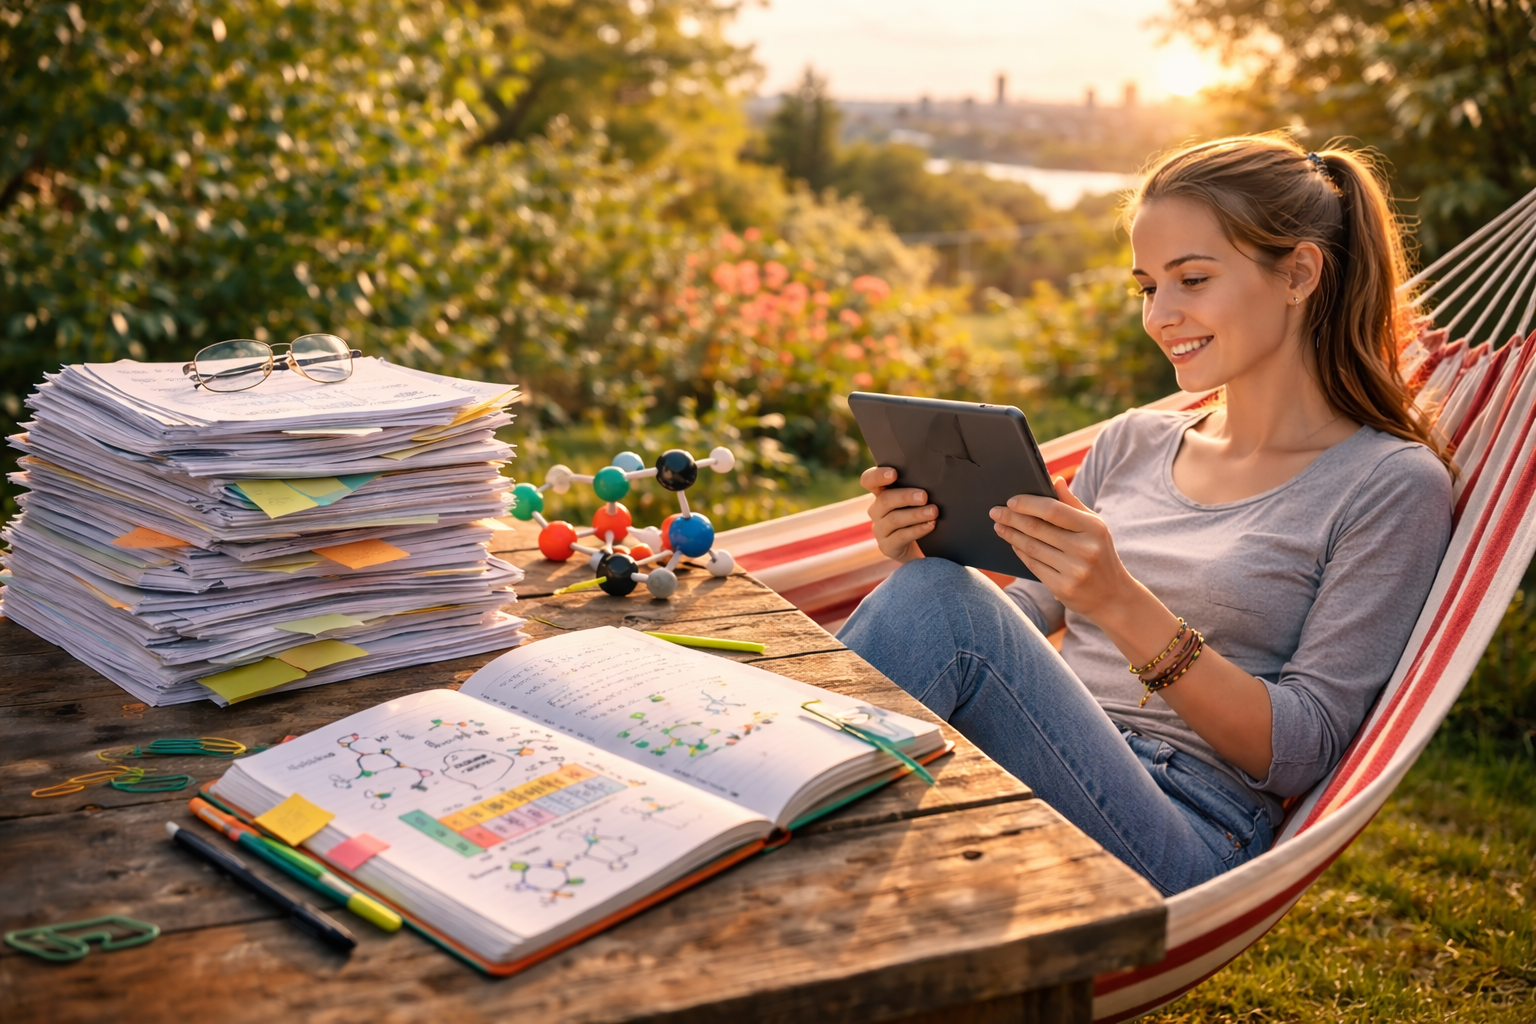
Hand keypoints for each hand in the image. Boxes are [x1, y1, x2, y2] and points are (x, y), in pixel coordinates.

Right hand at [859, 466, 935, 562]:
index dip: (878, 476)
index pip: (869, 480)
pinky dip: (917, 529)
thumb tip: (934, 477)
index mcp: (881, 493)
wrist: (922, 548)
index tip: (894, 473)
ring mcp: (880, 530)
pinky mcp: (887, 547)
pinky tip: (930, 525)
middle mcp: (876, 510)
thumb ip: (918, 488)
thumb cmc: (921, 515)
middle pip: (884, 500)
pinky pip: (901, 536)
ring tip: (933, 512)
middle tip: (924, 496)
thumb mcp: (917, 500)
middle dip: (905, 496)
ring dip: (915, 514)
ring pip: (894, 519)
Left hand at [989, 476, 1134, 619]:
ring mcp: (1074, 570)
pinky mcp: (1063, 588)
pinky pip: (1033, 565)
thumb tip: (1055, 480)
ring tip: (999, 526)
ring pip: (1032, 547)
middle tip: (995, 511)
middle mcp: (1084, 549)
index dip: (1029, 504)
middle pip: (1037, 528)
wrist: (1114, 598)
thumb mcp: (1096, 528)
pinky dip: (1020, 552)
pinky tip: (1013, 544)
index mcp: (1093, 528)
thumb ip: (1074, 504)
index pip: (1053, 510)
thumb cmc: (1101, 555)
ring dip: (1011, 535)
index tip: (1011, 501)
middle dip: (1012, 518)